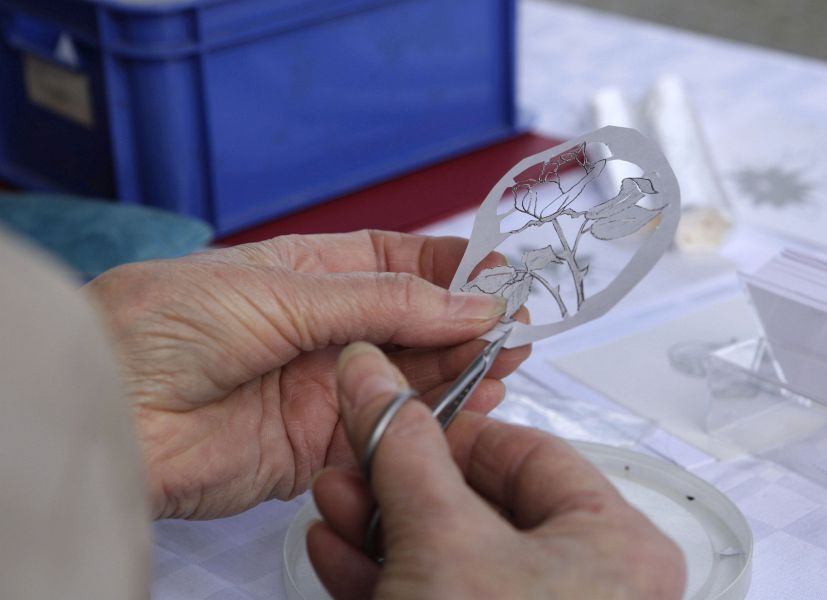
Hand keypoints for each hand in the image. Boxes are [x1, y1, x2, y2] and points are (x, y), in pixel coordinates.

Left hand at [85, 231, 529, 518]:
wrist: (113, 413)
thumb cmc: (170, 326)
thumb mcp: (284, 290)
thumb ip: (382, 302)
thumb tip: (469, 300)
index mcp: (307, 273)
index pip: (397, 263)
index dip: (451, 266)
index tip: (502, 271)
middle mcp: (321, 329)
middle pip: (413, 322)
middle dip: (466, 320)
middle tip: (516, 324)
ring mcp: (324, 387)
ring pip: (409, 376)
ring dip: (461, 368)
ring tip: (507, 359)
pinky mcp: (321, 444)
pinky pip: (391, 429)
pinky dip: (435, 419)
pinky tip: (474, 403)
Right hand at [308, 343, 685, 599]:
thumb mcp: (442, 538)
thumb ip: (404, 447)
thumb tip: (369, 369)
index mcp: (617, 546)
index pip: (530, 452)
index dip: (453, 427)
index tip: (397, 413)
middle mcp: (592, 585)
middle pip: (481, 504)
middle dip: (398, 480)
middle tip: (352, 455)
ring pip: (452, 555)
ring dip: (381, 526)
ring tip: (331, 500)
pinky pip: (440, 596)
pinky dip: (386, 575)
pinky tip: (336, 550)